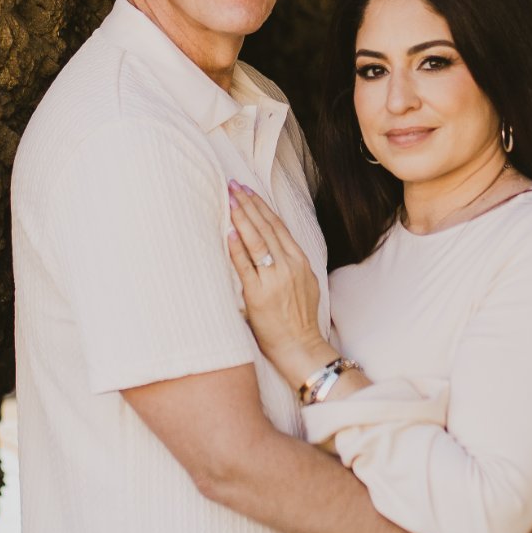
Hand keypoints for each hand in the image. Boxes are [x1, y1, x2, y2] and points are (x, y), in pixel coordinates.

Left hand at [227, 182, 330, 385]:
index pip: (278, 226)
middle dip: (248, 204)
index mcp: (300, 261)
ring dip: (242, 218)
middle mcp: (289, 266)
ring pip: (257, 241)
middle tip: (233, 185)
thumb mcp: (303, 284)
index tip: (247, 190)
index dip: (262, 206)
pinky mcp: (259, 294)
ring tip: (229, 200)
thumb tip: (271, 247)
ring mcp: (274, 279)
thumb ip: (289, 264)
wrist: (301, 347)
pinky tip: (228, 231)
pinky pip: (246, 266)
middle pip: (266, 227)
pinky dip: (237, 247)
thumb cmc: (298, 319)